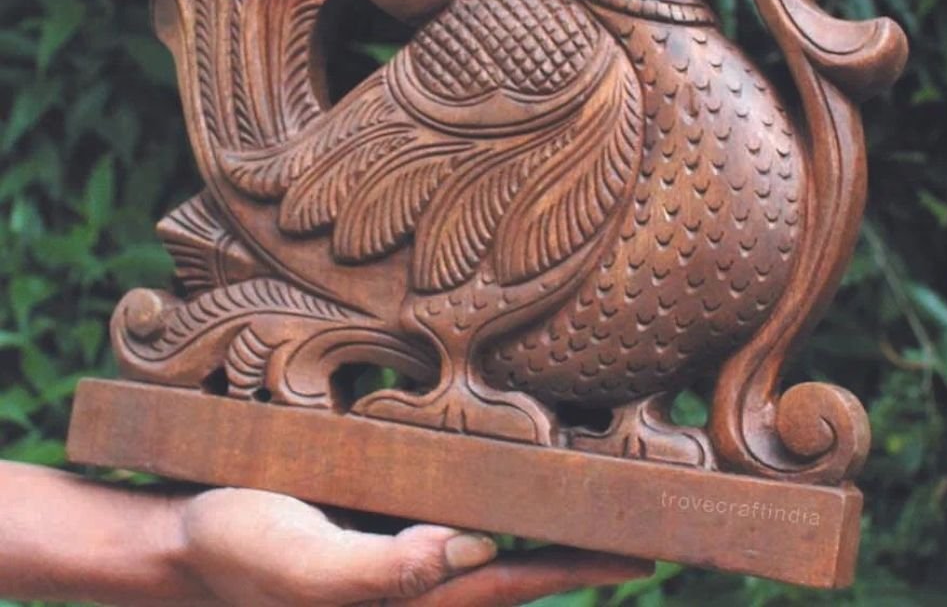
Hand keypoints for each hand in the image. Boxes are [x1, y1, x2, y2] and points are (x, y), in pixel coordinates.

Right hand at [180, 487, 650, 605]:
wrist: (178, 543)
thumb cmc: (238, 556)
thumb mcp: (305, 564)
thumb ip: (386, 571)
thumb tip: (474, 552)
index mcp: (411, 599)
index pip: (516, 581)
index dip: (579, 565)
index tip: (643, 546)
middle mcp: (416, 583)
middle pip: (515, 566)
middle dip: (576, 546)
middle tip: (640, 513)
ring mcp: (399, 556)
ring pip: (489, 541)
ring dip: (539, 522)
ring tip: (590, 493)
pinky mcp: (378, 526)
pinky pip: (450, 516)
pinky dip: (490, 502)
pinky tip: (503, 476)